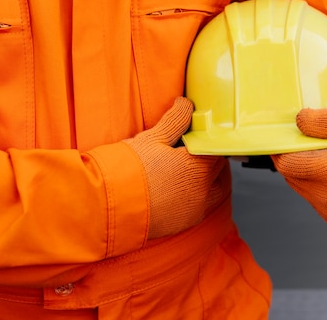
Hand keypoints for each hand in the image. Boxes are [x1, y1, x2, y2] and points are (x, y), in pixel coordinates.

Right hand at [124, 97, 228, 237]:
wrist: (108, 208)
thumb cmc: (129, 170)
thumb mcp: (152, 138)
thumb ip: (175, 120)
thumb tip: (186, 103)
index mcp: (198, 166)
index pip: (217, 148)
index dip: (210, 139)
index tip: (202, 134)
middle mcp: (202, 190)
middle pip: (218, 169)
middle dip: (211, 158)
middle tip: (198, 149)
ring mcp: (195, 209)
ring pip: (214, 190)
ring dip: (210, 179)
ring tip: (193, 170)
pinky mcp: (184, 223)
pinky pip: (200, 206)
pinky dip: (198, 196)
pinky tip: (182, 189)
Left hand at [271, 107, 326, 224]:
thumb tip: (300, 121)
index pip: (287, 163)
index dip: (283, 147)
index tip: (290, 133)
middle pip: (290, 174)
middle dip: (294, 156)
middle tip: (311, 141)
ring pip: (297, 185)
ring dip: (303, 169)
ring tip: (325, 155)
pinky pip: (310, 196)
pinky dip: (313, 182)